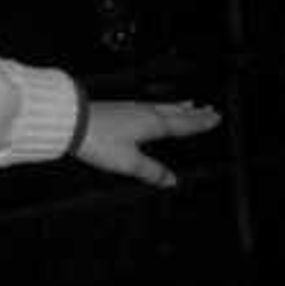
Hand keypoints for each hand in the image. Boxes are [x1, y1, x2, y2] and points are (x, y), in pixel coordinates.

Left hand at [74, 95, 219, 187]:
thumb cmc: (98, 140)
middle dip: (194, 113)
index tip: (215, 118)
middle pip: (176, 113)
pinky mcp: (119, 108)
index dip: (200, 123)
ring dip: (179, 107)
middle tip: (210, 110)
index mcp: (154, 124)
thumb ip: (152, 172)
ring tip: (190, 104)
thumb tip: (171, 181)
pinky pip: (149, 105)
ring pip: (163, 106)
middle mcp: (146, 112)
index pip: (184, 125)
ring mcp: (132, 108)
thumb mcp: (129, 162)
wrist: (69, 121)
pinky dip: (161, 105)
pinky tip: (154, 107)